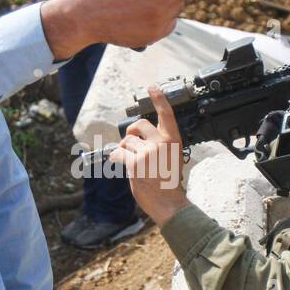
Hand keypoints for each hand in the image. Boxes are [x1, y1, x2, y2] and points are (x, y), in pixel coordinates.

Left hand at [111, 85, 189, 226]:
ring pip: (126, 142)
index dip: (159, 99)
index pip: (166, 114)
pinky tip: (124, 165)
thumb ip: (158, 145)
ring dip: (124, 151)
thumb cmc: (168, 182)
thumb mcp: (170, 158)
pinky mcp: (136, 163)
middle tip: (130, 144)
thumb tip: (138, 139)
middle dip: (130, 133)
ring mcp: (148, 153)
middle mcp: (161, 143)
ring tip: (133, 163)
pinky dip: (117, 159)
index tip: (152, 87)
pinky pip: (119, 153)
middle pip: (138, 125)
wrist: (169, 202)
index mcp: (172, 141)